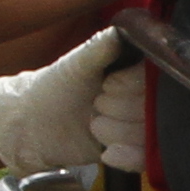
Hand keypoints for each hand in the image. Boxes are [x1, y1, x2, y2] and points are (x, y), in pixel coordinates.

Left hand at [0, 28, 147, 177]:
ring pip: (148, 135)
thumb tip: (120, 32)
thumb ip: (99, 48)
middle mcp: (144, 98)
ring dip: (116, 131)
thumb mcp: (76, 64)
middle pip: (153, 109)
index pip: (155, 79)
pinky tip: (105, 151)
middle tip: (96, 103)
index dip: (131, 85)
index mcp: (136, 71)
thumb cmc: (55, 86)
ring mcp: (140, 125)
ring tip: (93, 123)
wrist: (34, 124)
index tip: (107, 85)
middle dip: (119, 109)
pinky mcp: (132, 152)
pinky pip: (144, 158)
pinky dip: (126, 156)